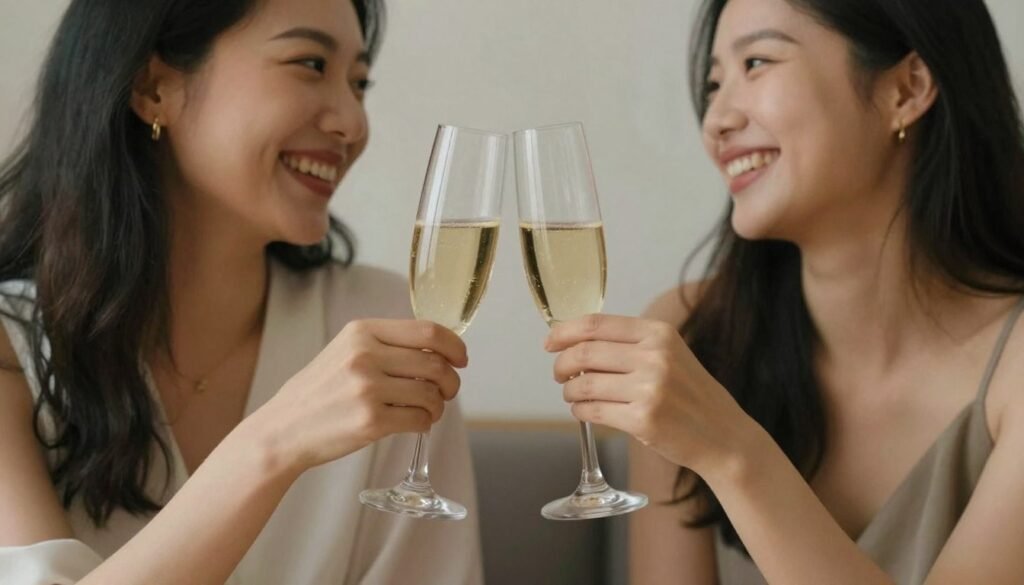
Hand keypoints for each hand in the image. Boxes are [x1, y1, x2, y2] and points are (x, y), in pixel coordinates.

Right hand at [255, 319, 466, 473]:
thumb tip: (436, 351)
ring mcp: (368, 389)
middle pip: (435, 364)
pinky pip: (420, 420)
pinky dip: (425, 424)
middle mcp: (365, 356)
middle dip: (451, 381)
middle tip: (447, 392)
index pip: (427, 331)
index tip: (461, 359)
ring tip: (427, 411)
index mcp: (362, 331)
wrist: (282, 430)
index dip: (454, 346)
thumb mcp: (344, 352)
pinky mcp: (371, 422)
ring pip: (431, 394)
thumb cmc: (317, 393)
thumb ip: (385, 345)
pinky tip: (414, 423)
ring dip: (438, 406)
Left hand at [547, 314, 752, 475]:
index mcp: (658, 333)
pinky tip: (582, 411)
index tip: (550, 342)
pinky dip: (579, 411)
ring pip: (584, 383)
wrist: (723, 435)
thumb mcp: (669, 355)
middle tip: (559, 374)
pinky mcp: (643, 419)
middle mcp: (655, 356)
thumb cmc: (690, 395)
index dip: (565, 332)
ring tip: (573, 396)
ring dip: (569, 391)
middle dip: (561, 364)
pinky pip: (592, 411)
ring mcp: (650, 388)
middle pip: (585, 352)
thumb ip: (629, 345)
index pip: (596, 324)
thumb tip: (575, 343)